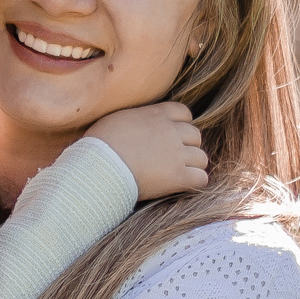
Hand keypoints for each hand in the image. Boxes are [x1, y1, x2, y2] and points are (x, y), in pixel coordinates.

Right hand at [85, 100, 208, 198]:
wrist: (98, 167)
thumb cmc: (99, 145)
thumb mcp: (117, 119)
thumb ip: (136, 119)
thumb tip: (136, 123)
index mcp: (157, 115)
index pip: (184, 113)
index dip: (181, 125)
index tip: (171, 135)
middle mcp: (171, 131)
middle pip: (195, 136)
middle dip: (187, 146)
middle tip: (172, 158)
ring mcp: (176, 154)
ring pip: (201, 158)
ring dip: (192, 165)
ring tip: (177, 173)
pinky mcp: (178, 176)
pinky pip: (201, 178)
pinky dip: (194, 182)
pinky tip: (181, 185)